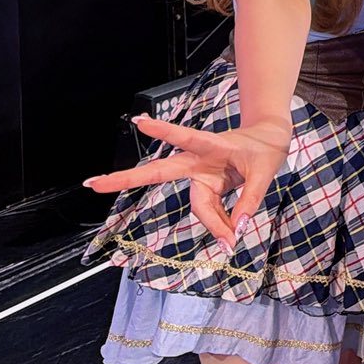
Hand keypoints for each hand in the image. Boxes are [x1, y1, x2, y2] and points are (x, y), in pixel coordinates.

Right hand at [84, 115, 292, 250]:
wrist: (270, 141)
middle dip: (125, 178)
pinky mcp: (206, 187)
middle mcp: (199, 161)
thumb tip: (236, 230)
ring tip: (231, 242)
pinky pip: (209, 213)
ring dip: (213, 225)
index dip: (163, 130)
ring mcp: (199, 175)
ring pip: (197, 207)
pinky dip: (220, 225)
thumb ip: (250, 200)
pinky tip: (230, 235)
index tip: (140, 121)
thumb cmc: (265, 149)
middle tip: (93, 183)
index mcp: (212, 147)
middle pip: (158, 171)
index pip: (185, 137)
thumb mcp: (265, 171)